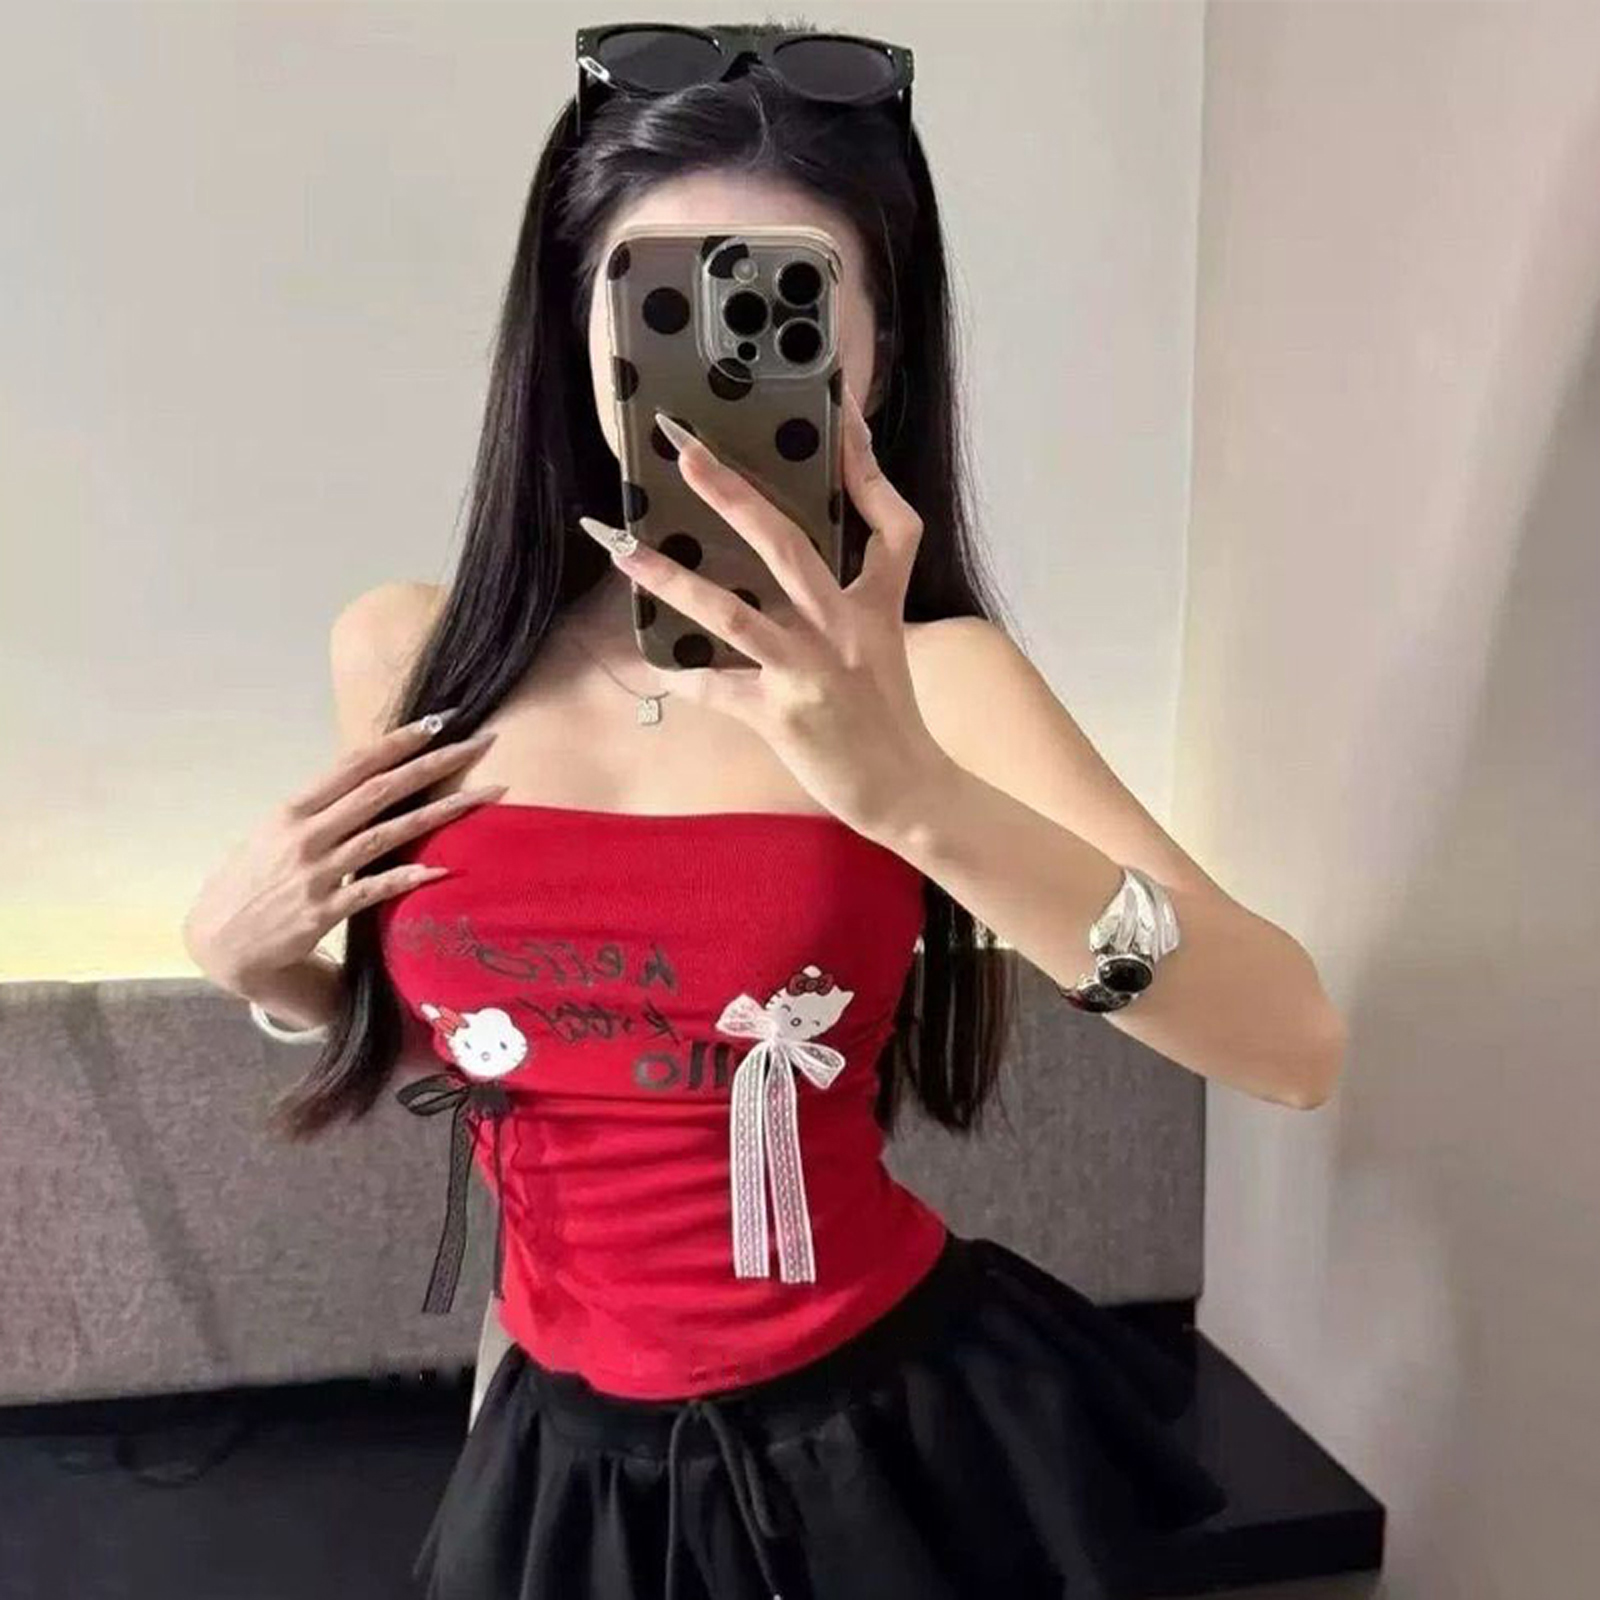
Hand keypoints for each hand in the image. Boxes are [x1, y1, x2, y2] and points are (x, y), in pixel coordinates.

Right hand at [181, 714, 507, 998]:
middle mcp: (306, 834)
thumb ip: (321, 810)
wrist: (220, 941)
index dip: (398, 741)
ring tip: (486, 794)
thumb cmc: (253, 880)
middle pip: (380, 790)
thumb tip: (369, 781)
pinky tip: (443, 867)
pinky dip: (409, 876)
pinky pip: (375, 889)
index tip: (439, 721)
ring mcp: (316, 872)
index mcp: (293, 809)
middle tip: (480, 742)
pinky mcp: (324, 912)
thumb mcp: (276, 833)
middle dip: (434, 763)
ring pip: (387, 834)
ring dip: (441, 812)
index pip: (354, 765)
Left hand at [578, 381, 951, 841]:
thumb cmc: (888, 712)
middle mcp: (844, 628)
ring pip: (734, 614)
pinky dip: (684, 675)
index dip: (866, 463)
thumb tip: (795, 554)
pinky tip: (652, 659)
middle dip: (732, 494)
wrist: (907, 789)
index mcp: (877, 603)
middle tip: (685, 451)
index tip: (839, 409)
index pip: (889, 523)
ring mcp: (811, 671)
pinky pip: (718, 688)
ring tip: (624, 552)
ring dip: (673, 580)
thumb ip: (852, 591)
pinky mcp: (782, 715)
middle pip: (787, 545)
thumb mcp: (885, 639)